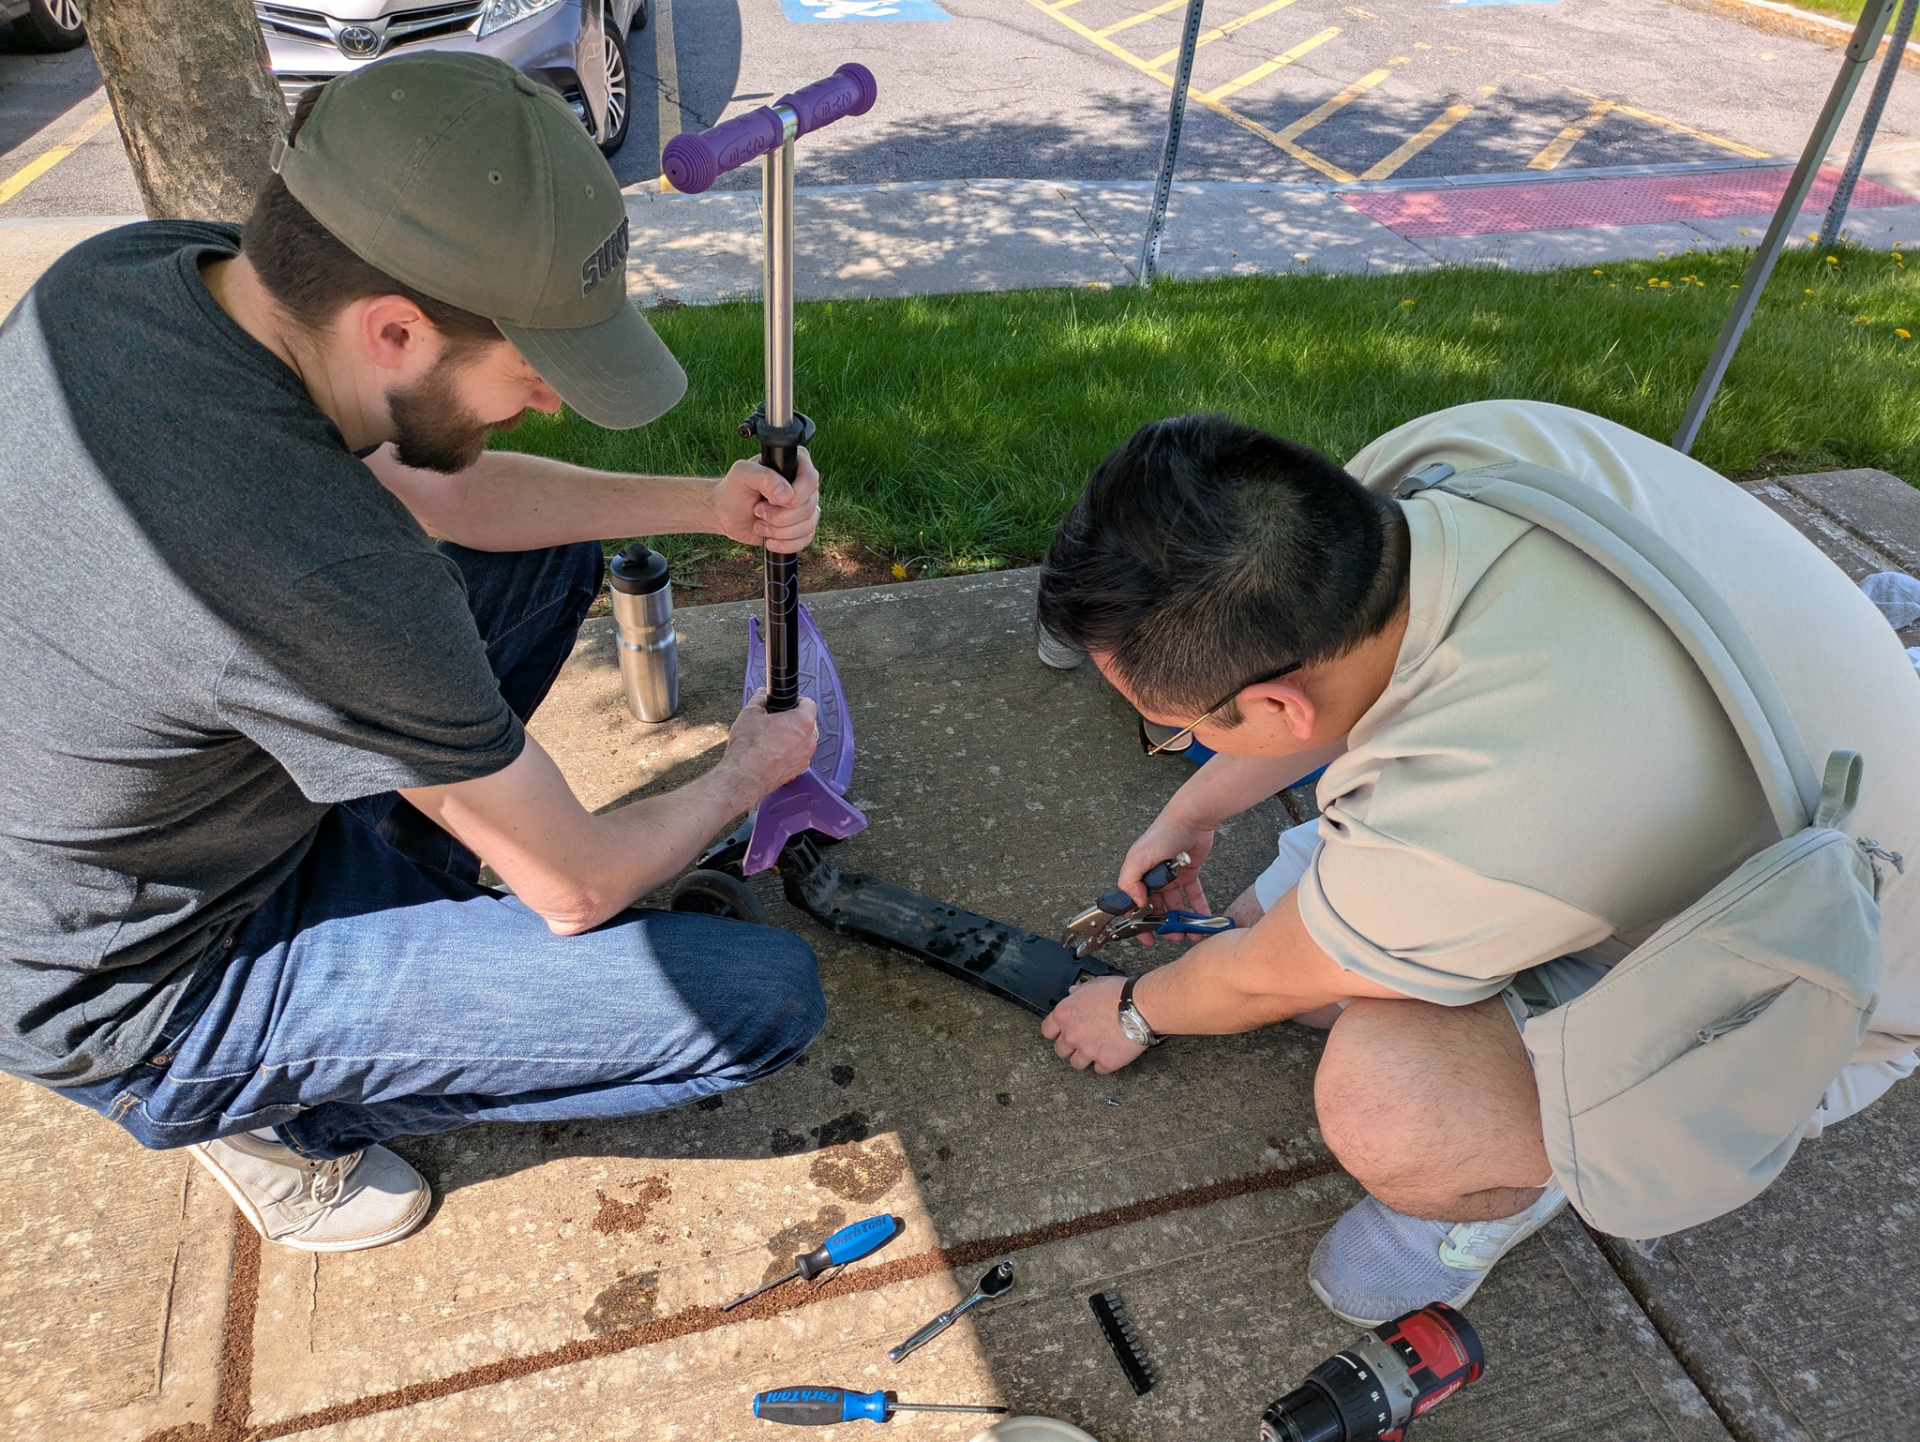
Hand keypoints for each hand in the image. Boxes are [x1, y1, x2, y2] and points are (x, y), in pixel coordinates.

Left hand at [711, 447, 820, 552]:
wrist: (726, 514)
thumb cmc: (733, 490)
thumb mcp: (742, 475)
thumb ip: (764, 477)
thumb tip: (786, 495)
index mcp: (793, 465)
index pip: (811, 480)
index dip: (795, 495)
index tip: (770, 500)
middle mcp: (802, 486)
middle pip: (809, 506)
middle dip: (780, 516)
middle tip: (758, 511)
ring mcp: (803, 507)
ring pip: (808, 525)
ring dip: (780, 531)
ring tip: (759, 525)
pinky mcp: (800, 527)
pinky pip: (805, 539)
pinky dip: (786, 544)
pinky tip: (769, 541)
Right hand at [721, 691, 818, 799]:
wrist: (745, 775)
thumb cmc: (750, 747)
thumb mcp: (750, 713)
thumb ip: (760, 700)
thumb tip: (762, 695)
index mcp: (802, 722)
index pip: (808, 703)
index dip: (796, 701)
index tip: (787, 703)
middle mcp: (809, 740)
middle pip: (807, 723)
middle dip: (794, 720)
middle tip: (776, 721)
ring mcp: (805, 757)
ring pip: (804, 740)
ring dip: (793, 737)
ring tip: (772, 738)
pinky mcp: (799, 770)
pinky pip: (799, 755)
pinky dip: (790, 753)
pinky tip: (773, 752)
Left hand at [1041, 975, 1148, 1073]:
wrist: (1140, 1008)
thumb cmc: (1119, 993)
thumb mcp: (1094, 984)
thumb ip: (1080, 992)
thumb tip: (1073, 993)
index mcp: (1065, 1015)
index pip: (1047, 1030)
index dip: (1055, 1032)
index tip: (1062, 1032)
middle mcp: (1072, 1035)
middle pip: (1060, 1050)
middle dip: (1069, 1046)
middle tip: (1081, 1041)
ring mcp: (1088, 1051)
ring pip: (1076, 1063)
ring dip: (1084, 1057)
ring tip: (1096, 1049)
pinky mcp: (1105, 1062)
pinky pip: (1099, 1069)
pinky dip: (1103, 1064)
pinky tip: (1110, 1054)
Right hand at [1118, 814, 1216, 945]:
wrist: (1191, 819)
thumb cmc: (1163, 834)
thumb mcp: (1139, 857)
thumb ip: (1130, 881)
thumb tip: (1136, 903)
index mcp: (1138, 875)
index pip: (1134, 905)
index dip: (1139, 923)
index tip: (1146, 937)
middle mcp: (1153, 878)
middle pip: (1157, 909)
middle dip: (1164, 926)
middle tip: (1174, 937)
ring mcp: (1171, 877)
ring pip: (1176, 906)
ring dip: (1182, 921)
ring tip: (1191, 934)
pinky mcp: (1189, 874)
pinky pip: (1193, 896)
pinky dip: (1198, 908)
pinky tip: (1204, 920)